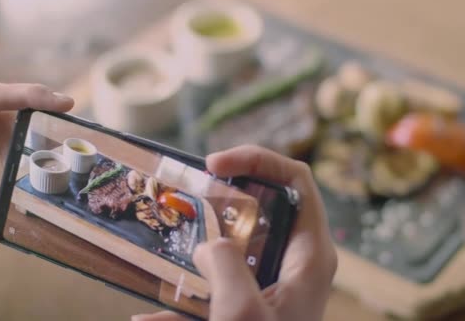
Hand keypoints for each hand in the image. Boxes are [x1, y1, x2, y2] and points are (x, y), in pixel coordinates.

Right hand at [133, 145, 336, 320]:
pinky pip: (226, 272)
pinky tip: (154, 313)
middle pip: (268, 199)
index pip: (296, 178)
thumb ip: (224, 264)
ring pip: (245, 233)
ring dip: (208, 229)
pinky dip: (196, 279)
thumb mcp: (241, 312)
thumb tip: (208, 244)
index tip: (214, 165)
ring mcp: (278, 277)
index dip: (257, 159)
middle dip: (228, 189)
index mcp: (310, 252)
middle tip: (192, 188)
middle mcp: (299, 257)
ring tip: (176, 226)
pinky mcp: (257, 296)